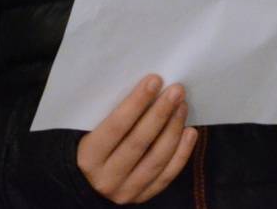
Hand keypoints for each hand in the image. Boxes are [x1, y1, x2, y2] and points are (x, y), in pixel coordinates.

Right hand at [77, 74, 198, 203]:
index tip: (154, 80)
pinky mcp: (142, 197)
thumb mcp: (88, 132)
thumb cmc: (90, 147)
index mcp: (88, 157)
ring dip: (173, 129)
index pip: (116, 127)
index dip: (136, 102)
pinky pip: (167, 175)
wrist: (87, 185)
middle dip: (160, 113)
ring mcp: (126, 191)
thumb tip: (145, 88)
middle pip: (138, 142)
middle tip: (176, 90)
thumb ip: (109, 115)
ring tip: (183, 106)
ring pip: (156, 159)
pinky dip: (181, 153)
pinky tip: (190, 132)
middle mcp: (106, 178)